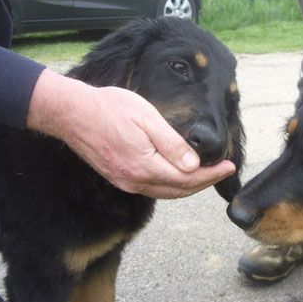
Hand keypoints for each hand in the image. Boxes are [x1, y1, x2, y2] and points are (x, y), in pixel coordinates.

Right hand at [27, 69, 235, 197]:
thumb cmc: (109, 109)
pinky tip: (179, 176)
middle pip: (179, 190)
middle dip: (204, 182)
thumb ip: (171, 144)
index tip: (230, 166)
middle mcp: (135, 181)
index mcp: (145, 166)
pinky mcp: (119, 178)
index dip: (211, 174)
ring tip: (207, 174)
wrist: (72, 114)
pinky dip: (171, 185)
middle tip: (223, 171)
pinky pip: (152, 188)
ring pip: (166, 192)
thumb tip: (193, 165)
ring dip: (189, 186)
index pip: (188, 178)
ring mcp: (126, 182)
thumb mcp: (146, 119)